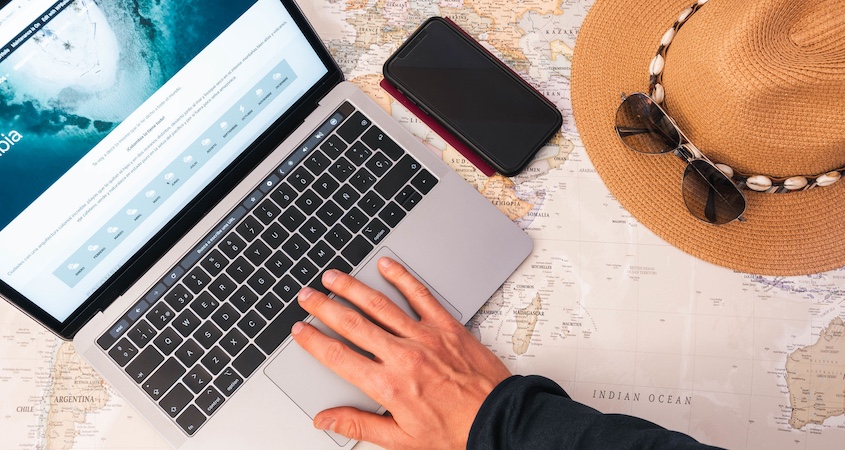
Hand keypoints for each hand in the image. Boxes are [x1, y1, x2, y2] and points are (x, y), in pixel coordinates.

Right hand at [291, 257, 511, 448]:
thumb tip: (326, 420)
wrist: (499, 422)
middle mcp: (403, 356)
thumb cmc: (454, 433)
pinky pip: (420, 295)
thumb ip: (360, 426)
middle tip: (307, 295)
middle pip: (353, 325)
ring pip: (380, 305)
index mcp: (388, 386)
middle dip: (325, 307)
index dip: (314, 342)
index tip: (299, 330)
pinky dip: (402, 277)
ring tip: (333, 277)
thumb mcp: (402, 440)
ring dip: (353, 288)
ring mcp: (425, 337)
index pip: (339, 357)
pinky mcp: (447, 326)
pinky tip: (386, 265)